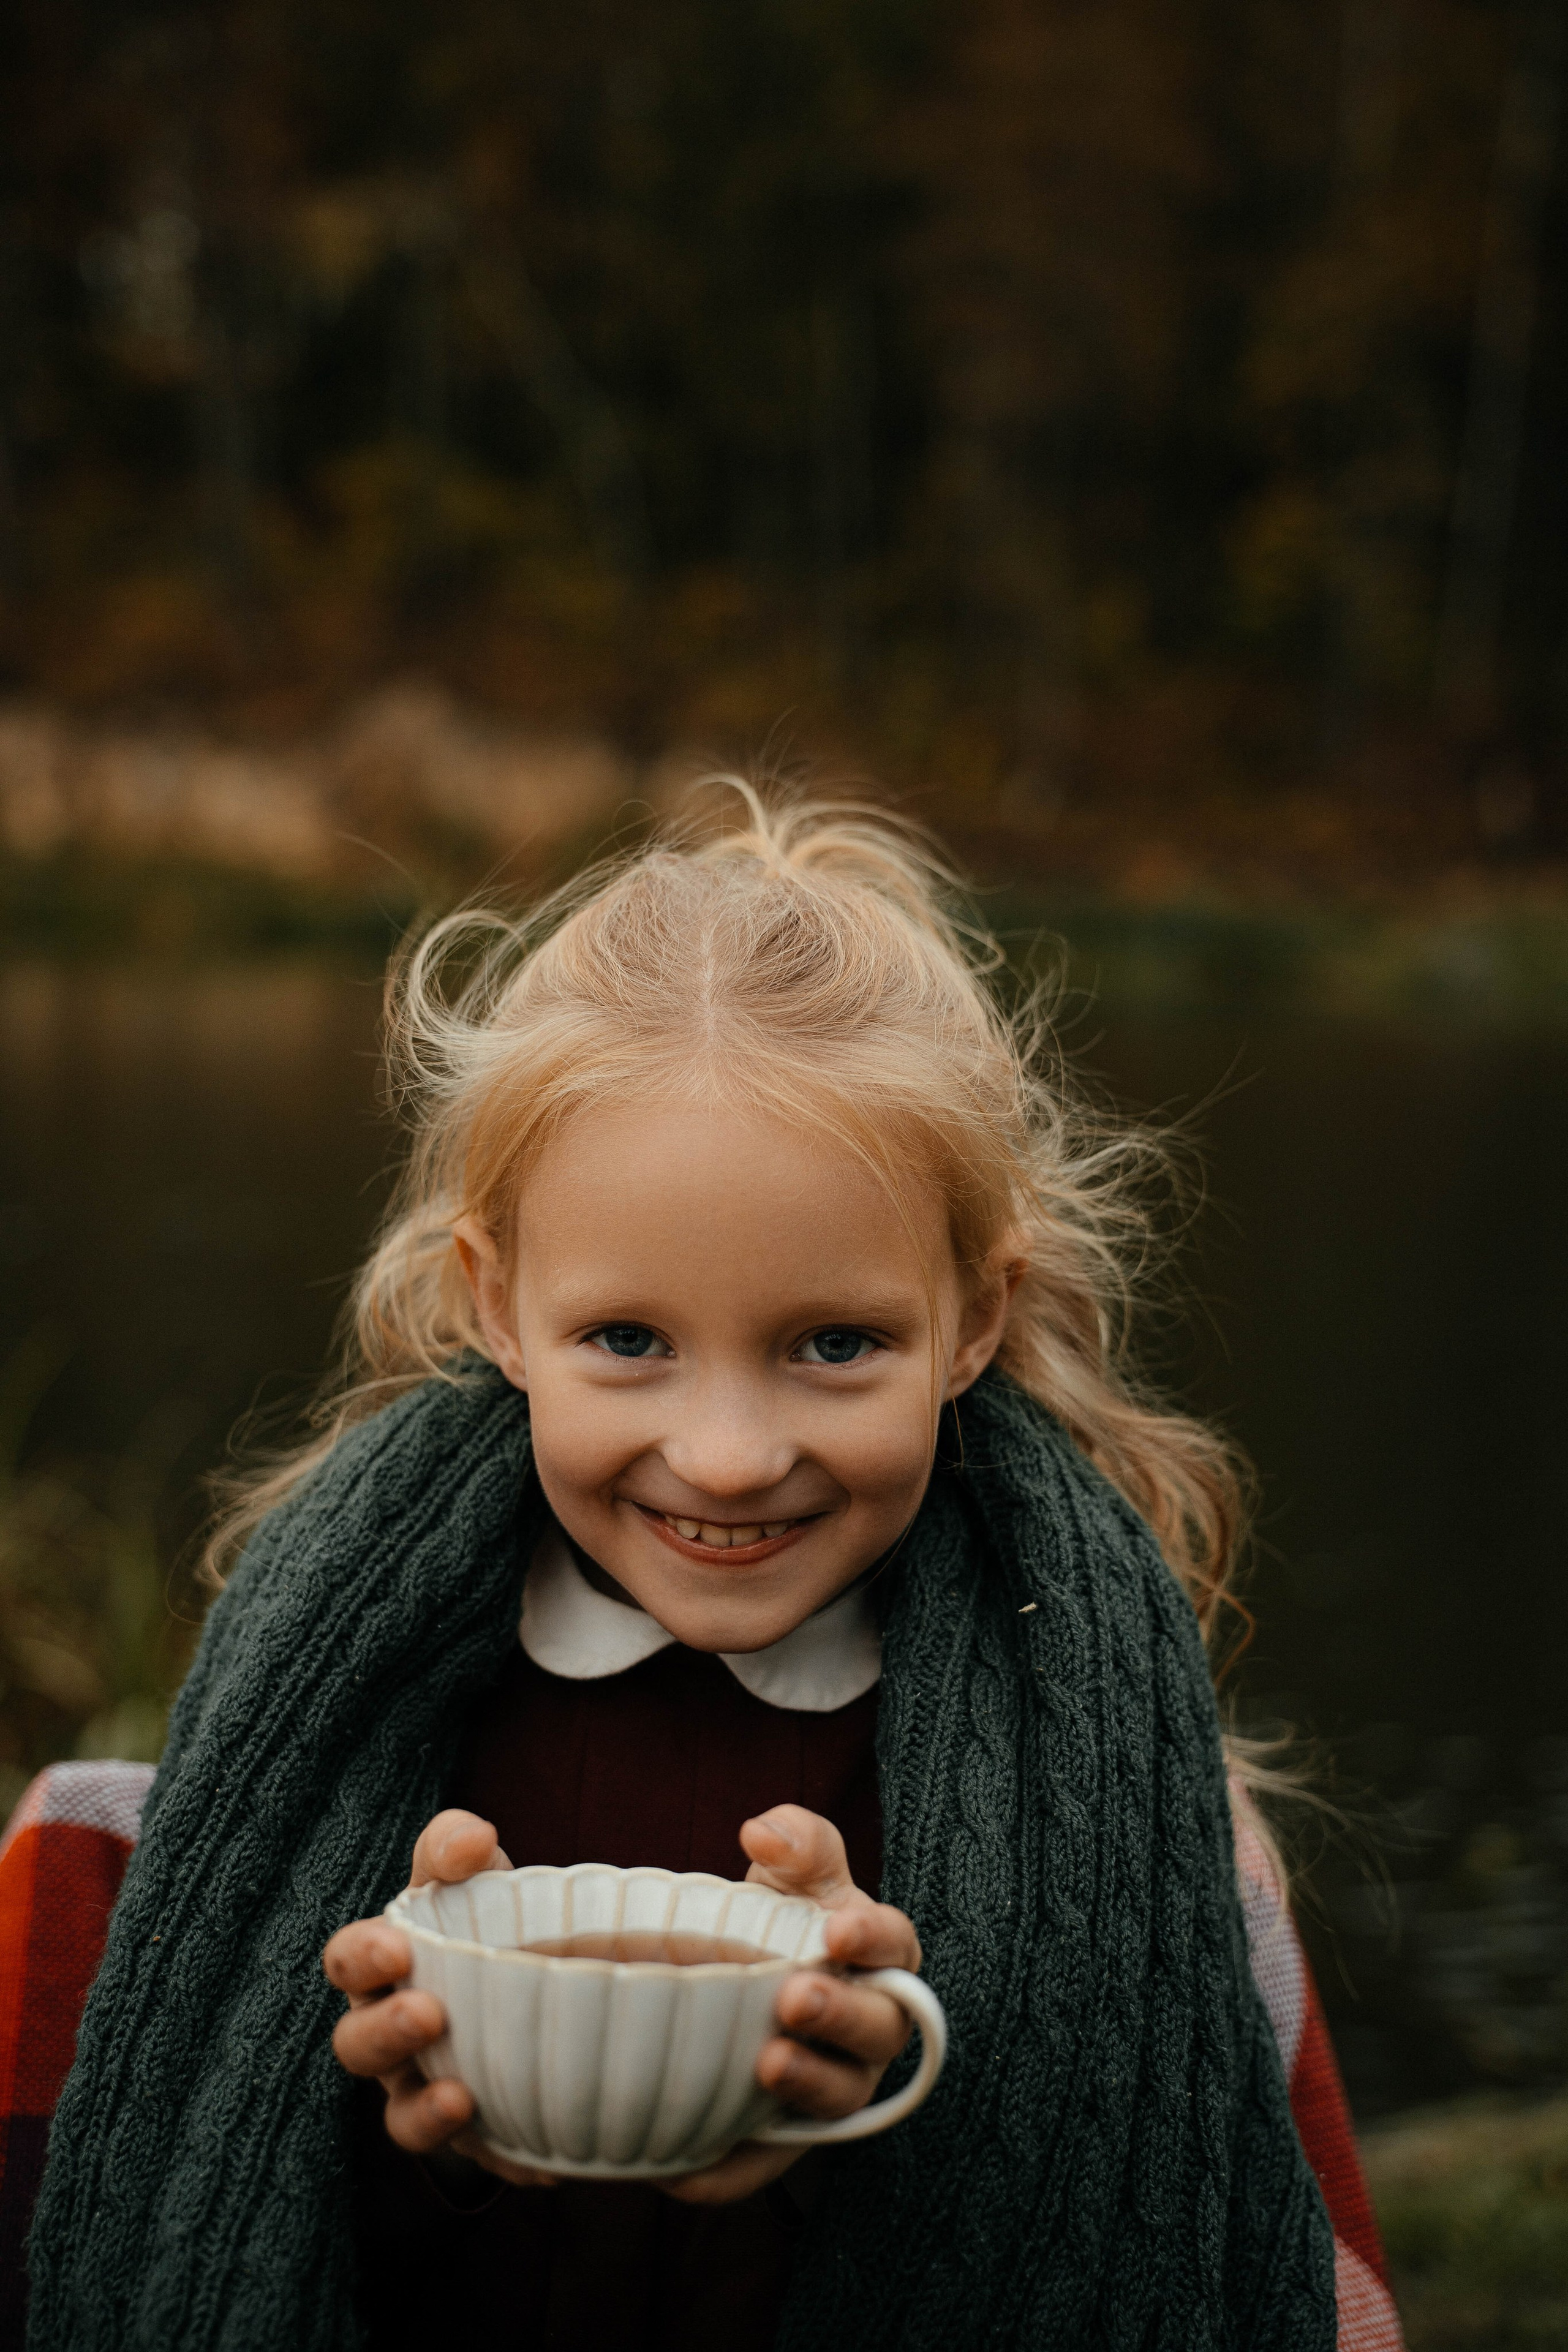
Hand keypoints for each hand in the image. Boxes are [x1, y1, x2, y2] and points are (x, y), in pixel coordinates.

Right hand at [323, 1810, 557, 2188]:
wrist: (549, 1982)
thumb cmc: (492, 1917)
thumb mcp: (478, 1871)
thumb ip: (460, 1847)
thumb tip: (472, 1840)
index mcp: (385, 1964)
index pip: (350, 1958)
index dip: (363, 1957)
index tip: (400, 1948)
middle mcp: (390, 2031)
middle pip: (357, 2044)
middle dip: (385, 2032)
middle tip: (428, 2014)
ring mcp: (424, 2087)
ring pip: (399, 2114)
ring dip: (423, 2111)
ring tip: (461, 2100)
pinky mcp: (470, 2135)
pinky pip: (472, 2160)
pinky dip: (500, 2157)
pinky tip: (538, 2161)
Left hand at [659, 1804, 921, 2206]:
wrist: (747, 1980)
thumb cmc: (782, 1917)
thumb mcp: (794, 1871)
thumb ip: (795, 1842)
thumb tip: (762, 1832)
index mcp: (880, 1957)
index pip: (894, 1946)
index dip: (871, 1939)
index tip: (836, 1930)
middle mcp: (871, 2028)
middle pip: (877, 2030)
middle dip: (840, 2016)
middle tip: (795, 1996)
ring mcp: (835, 2085)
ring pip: (838, 2097)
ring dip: (807, 2084)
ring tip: (766, 2063)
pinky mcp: (788, 2135)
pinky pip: (767, 2163)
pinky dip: (731, 2171)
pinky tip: (683, 2167)